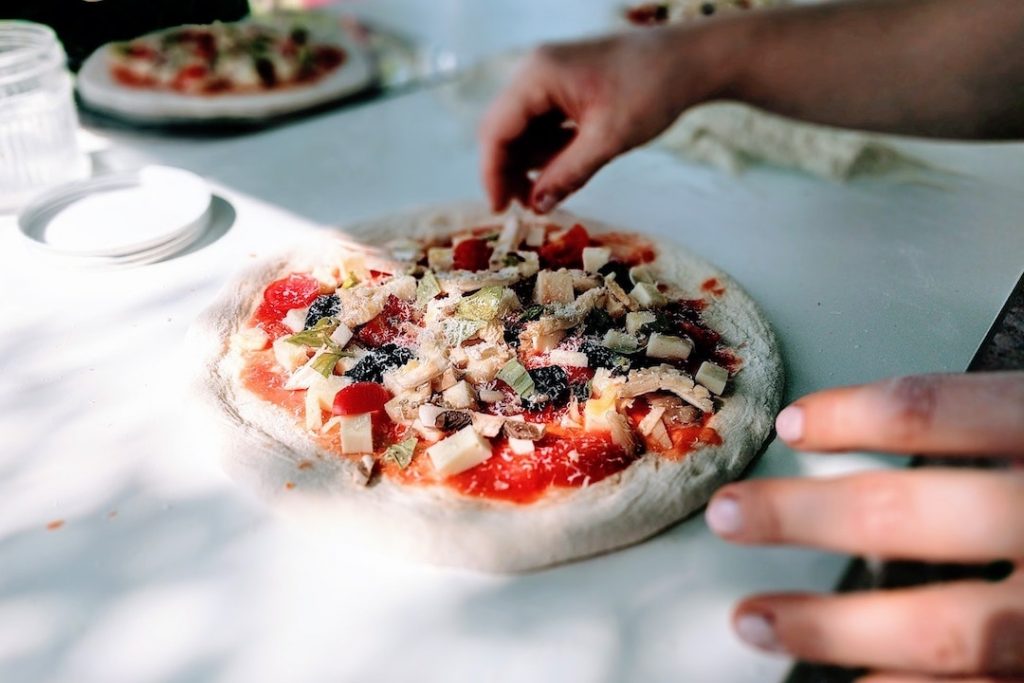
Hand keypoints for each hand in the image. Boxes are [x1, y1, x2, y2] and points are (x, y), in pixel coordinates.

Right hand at [479, 26, 735, 212]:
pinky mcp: (563, 86)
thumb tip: (538, 206)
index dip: (493, 173)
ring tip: (549, 194)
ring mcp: (548, 77)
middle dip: (510, 170)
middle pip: (503, 129)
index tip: (499, 209)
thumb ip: (568, 174)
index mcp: (538, 76)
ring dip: (531, 163)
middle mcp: (534, 72)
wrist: (688, 60)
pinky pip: (541, 123)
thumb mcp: (608, 140)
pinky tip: (565, 170)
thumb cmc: (652, 90)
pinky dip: (548, 150)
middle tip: (526, 207)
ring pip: (521, 129)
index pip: (497, 130)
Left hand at [706, 372, 1023, 679]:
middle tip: (727, 514)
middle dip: (805, 516)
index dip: (853, 415)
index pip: (935, 411)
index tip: (789, 424)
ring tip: (753, 622)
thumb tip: (885, 424)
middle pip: (910, 515)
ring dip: (832, 628)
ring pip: (943, 628)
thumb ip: (995, 422)